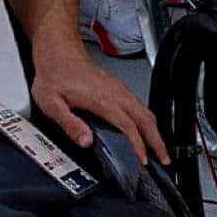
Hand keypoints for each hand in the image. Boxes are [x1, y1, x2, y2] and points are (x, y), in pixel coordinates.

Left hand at [31, 49, 165, 162]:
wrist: (59, 56)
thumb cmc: (55, 78)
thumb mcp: (52, 104)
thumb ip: (69, 124)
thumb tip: (85, 141)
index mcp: (102, 99)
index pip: (128, 126)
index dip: (138, 145)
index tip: (143, 159)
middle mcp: (116, 94)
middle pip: (146, 119)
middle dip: (158, 141)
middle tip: (164, 159)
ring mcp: (120, 90)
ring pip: (146, 112)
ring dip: (156, 132)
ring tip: (159, 149)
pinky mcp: (119, 89)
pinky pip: (141, 107)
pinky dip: (148, 122)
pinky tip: (147, 131)